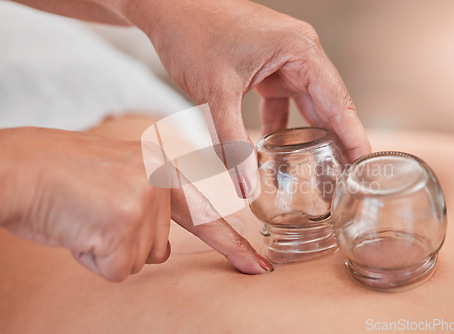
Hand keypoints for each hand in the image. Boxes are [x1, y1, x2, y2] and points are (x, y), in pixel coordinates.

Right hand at [0, 128, 271, 281]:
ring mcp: (145, 201)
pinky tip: (76, 226)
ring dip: (105, 249)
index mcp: (161, 166)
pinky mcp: (124, 224)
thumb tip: (164, 250)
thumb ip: (150, 206)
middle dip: (123, 243)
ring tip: (82, 215)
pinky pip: (114, 269)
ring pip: (135, 260)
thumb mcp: (118, 178)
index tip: (259, 267)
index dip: (233, 246)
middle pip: (158, 248)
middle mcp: (160, 180)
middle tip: (92, 212)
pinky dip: (91, 259)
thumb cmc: (60, 175)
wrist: (18, 166)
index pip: (205, 214)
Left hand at [116, 0, 370, 197]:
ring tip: (320, 172)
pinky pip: (284, 101)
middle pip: (328, 105)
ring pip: (306, 104)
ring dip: (309, 137)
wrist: (169, 8)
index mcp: (300, 51)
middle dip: (335, 143)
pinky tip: (276, 150)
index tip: (367, 167)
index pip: (339, 101)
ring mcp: (284, 59)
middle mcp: (299, 53)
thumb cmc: (193, 34)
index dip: (355, 137)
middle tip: (344, 180)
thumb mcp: (215, 94)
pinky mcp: (267, 66)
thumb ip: (231, 143)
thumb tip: (244, 187)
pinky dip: (281, 126)